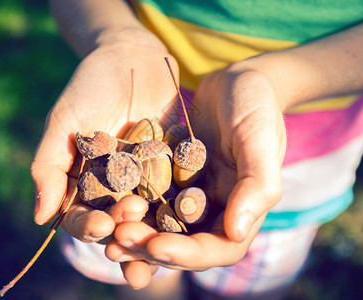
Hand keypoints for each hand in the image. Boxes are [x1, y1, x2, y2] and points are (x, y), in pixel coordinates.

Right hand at [30, 30, 178, 237]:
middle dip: (124, 231)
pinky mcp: (173, 169)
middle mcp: (114, 188)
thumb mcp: (64, 121)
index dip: (88, 227)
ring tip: (161, 236)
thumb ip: (49, 166)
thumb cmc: (90, 86)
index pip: (81, 217)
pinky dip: (182, 205)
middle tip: (135, 223)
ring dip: (154, 230)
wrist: (132, 57)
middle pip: (116, 222)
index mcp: (84, 183)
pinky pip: (178, 192)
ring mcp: (145, 181)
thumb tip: (39, 217)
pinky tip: (190, 215)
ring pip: (148, 216)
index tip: (101, 225)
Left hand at [105, 62, 286, 286]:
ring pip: (160, 227)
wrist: (232, 81)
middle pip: (183, 245)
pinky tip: (102, 205)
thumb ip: (257, 183)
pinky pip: (146, 199)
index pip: (219, 248)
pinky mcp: (167, 179)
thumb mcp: (259, 137)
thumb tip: (236, 233)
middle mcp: (213, 209)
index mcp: (241, 208)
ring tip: (106, 232)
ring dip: (134, 235)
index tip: (157, 246)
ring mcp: (188, 195)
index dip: (188, 254)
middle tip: (119, 241)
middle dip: (151, 247)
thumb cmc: (255, 105)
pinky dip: (126, 206)